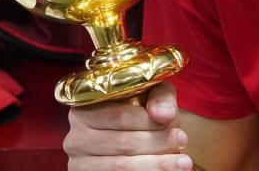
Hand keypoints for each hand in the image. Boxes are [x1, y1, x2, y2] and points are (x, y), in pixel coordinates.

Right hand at [64, 81, 193, 169]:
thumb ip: (160, 98)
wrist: (134, 138)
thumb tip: (165, 115)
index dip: (150, 123)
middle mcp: (75, 138)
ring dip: (155, 166)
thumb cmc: (142, 113)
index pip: (120, 116)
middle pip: (121, 144)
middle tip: (182, 143)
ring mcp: (78, 164)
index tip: (177, 126)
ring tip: (182, 163)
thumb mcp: (152, 95)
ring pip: (120, 167)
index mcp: (84, 110)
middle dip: (157, 144)